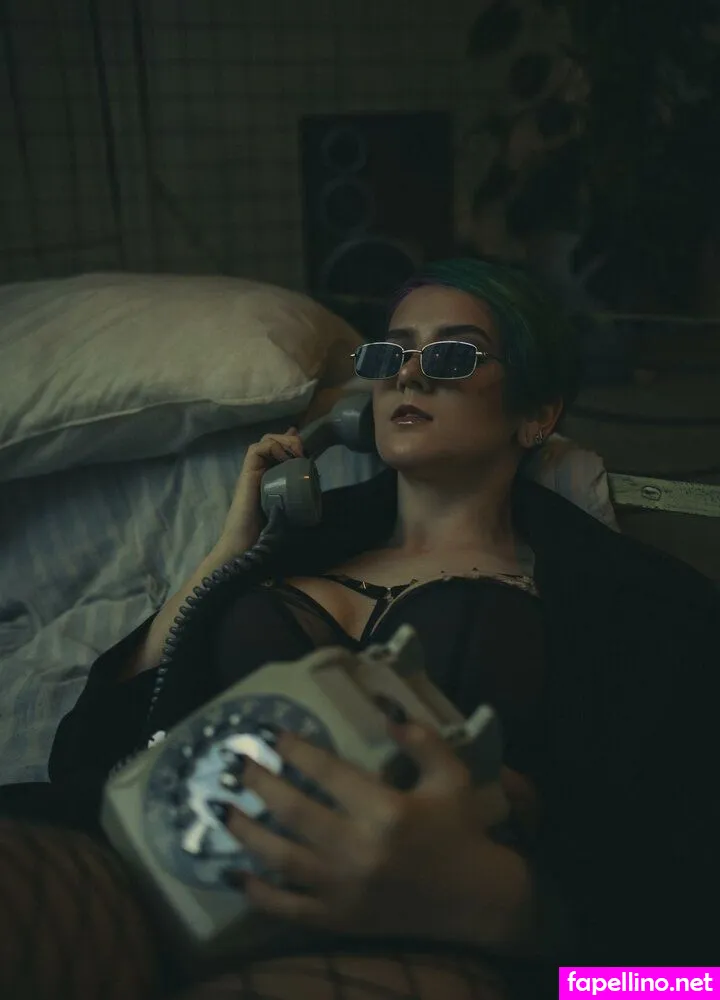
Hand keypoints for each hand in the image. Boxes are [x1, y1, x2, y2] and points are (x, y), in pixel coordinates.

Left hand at [219, 718, 530, 944]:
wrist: (474, 900)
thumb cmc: (460, 830)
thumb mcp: (452, 776)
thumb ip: (421, 740)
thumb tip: (386, 712)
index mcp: (387, 810)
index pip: (328, 773)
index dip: (296, 751)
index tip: (272, 734)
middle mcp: (359, 849)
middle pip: (293, 812)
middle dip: (258, 784)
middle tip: (234, 764)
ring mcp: (344, 889)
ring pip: (281, 858)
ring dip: (246, 832)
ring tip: (221, 810)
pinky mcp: (338, 919)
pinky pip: (287, 908)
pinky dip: (257, 892)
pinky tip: (232, 872)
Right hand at [221, 426, 303, 551]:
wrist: (248, 544)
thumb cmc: (268, 534)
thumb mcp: (291, 512)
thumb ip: (299, 502)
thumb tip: (318, 497)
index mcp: (270, 479)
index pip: (279, 453)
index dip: (292, 445)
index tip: (308, 446)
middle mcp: (260, 472)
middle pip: (272, 443)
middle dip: (290, 440)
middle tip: (304, 449)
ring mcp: (252, 472)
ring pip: (265, 442)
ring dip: (283, 441)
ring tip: (297, 451)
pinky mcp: (247, 474)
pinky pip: (256, 450)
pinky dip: (272, 447)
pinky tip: (286, 457)